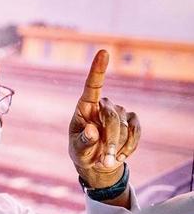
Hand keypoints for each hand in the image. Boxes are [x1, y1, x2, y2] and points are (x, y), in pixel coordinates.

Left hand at [69, 50, 140, 187]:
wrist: (97, 162)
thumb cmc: (82, 152)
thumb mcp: (78, 150)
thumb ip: (83, 141)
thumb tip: (92, 130)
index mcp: (84, 107)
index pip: (92, 86)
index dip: (98, 69)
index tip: (103, 52)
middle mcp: (103, 105)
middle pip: (112, 118)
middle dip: (110, 141)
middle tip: (105, 161)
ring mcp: (119, 111)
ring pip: (124, 128)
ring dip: (117, 148)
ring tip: (107, 159)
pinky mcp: (132, 120)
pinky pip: (136, 132)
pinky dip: (129, 147)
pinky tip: (120, 156)